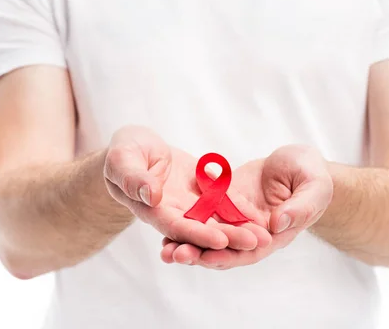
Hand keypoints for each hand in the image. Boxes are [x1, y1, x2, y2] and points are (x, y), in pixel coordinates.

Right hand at [103, 126, 270, 251]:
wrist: (137, 147)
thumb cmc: (123, 152)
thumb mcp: (122, 158)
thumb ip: (133, 177)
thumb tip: (151, 195)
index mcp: (153, 209)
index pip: (177, 226)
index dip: (198, 233)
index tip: (220, 239)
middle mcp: (175, 212)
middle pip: (203, 229)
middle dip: (230, 237)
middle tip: (258, 242)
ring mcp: (191, 204)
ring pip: (218, 219)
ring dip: (240, 228)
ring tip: (266, 235)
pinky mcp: (203, 192)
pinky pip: (223, 201)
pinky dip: (240, 209)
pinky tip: (261, 214)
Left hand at [160, 145, 332, 268]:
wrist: (297, 163)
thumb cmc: (312, 173)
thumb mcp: (315, 186)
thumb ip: (301, 206)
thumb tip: (279, 223)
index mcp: (274, 234)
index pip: (249, 251)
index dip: (228, 255)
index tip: (206, 256)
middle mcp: (251, 233)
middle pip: (223, 249)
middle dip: (199, 253)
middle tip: (175, 254)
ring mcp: (235, 219)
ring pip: (209, 235)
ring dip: (187, 243)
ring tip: (164, 248)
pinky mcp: (224, 204)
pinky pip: (203, 214)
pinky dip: (186, 221)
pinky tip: (164, 222)